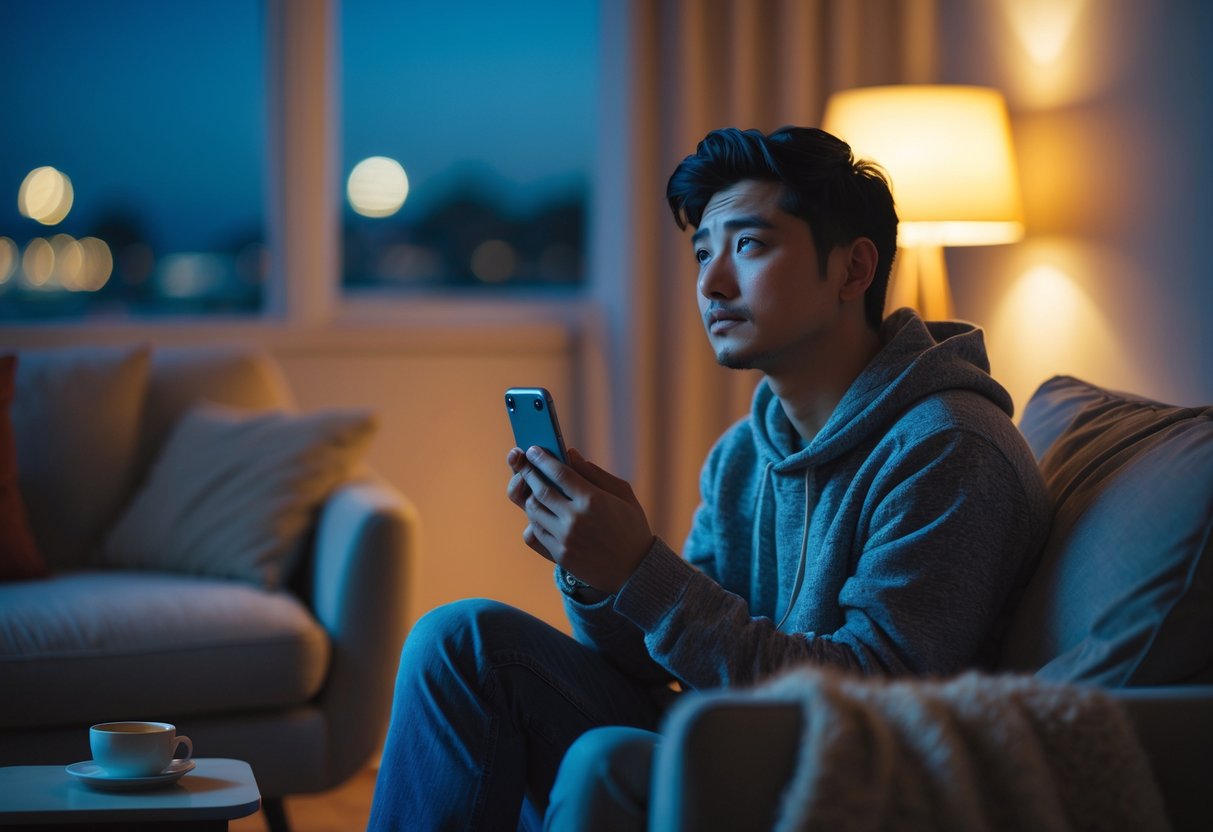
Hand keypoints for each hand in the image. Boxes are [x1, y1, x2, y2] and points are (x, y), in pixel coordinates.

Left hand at [505, 446, 653, 592]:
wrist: (634, 571)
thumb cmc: (631, 527)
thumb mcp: (623, 494)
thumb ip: (595, 473)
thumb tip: (571, 454)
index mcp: (593, 500)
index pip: (559, 473)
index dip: (542, 459)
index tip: (533, 450)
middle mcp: (575, 518)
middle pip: (541, 489)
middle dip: (529, 472)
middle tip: (523, 463)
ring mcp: (565, 538)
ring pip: (534, 510)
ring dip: (529, 495)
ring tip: (531, 487)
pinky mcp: (560, 554)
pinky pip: (536, 531)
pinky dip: (534, 518)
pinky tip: (538, 510)